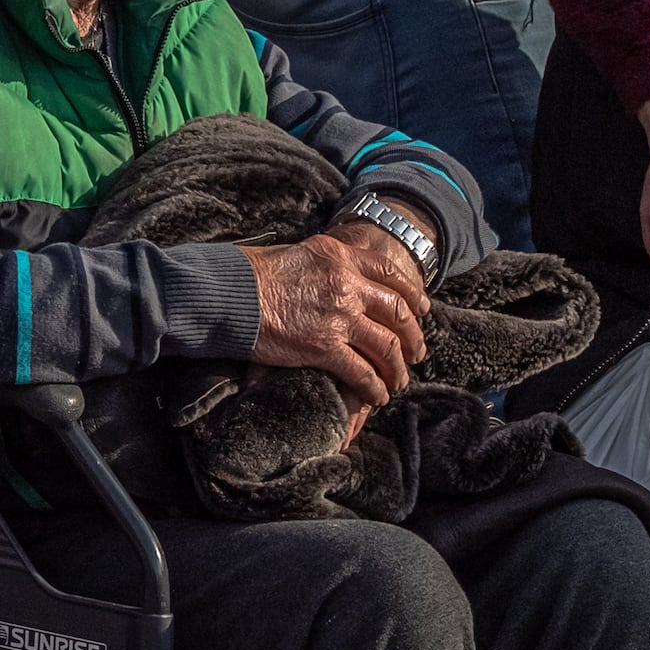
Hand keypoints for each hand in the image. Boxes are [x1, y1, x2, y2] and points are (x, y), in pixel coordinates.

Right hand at [248, 221, 430, 414]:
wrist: (229, 293)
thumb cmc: (250, 273)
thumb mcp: (297, 253)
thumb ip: (324, 264)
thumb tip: (332, 276)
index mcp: (340, 257)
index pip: (388, 272)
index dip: (410, 293)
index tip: (420, 308)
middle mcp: (347, 285)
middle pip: (397, 311)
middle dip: (412, 335)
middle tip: (416, 352)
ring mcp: (339, 317)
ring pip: (386, 346)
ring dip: (397, 368)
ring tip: (399, 381)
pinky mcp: (325, 347)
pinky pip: (362, 372)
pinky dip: (375, 388)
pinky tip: (379, 397)